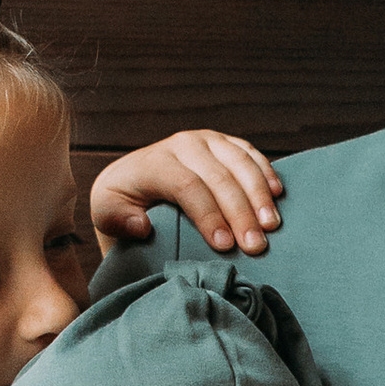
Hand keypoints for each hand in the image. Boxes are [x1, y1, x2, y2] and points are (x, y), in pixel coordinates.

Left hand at [90, 130, 281, 255]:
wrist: (134, 184)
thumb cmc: (123, 208)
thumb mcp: (106, 217)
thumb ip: (116, 221)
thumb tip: (141, 224)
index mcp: (152, 162)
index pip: (186, 185)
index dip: (208, 215)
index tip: (224, 245)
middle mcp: (180, 144)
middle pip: (218, 176)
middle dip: (240, 212)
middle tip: (256, 244)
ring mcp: (206, 140)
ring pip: (239, 162)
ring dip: (260, 194)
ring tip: (272, 225)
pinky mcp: (224, 143)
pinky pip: (250, 153)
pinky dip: (266, 172)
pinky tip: (278, 194)